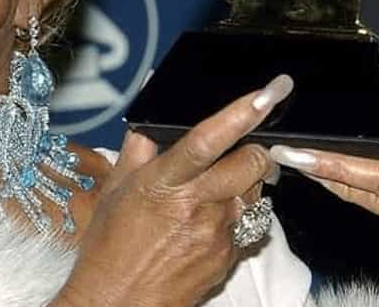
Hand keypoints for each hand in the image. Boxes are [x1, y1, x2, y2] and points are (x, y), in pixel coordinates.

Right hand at [52, 74, 291, 306]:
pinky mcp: (230, 256)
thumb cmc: (109, 244)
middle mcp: (197, 206)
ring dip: (246, 181)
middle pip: (253, 163)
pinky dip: (238, 213)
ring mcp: (218, 234)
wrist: (118, 303)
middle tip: (239, 148)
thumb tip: (151, 104)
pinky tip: (209, 219)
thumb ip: (139, 142)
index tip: (269, 92)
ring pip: (256, 191)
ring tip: (214, 188)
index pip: (208, 140)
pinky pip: (250, 222)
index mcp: (164, 182)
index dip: (241, 113)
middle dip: (255, 148)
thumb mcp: (116, 187)